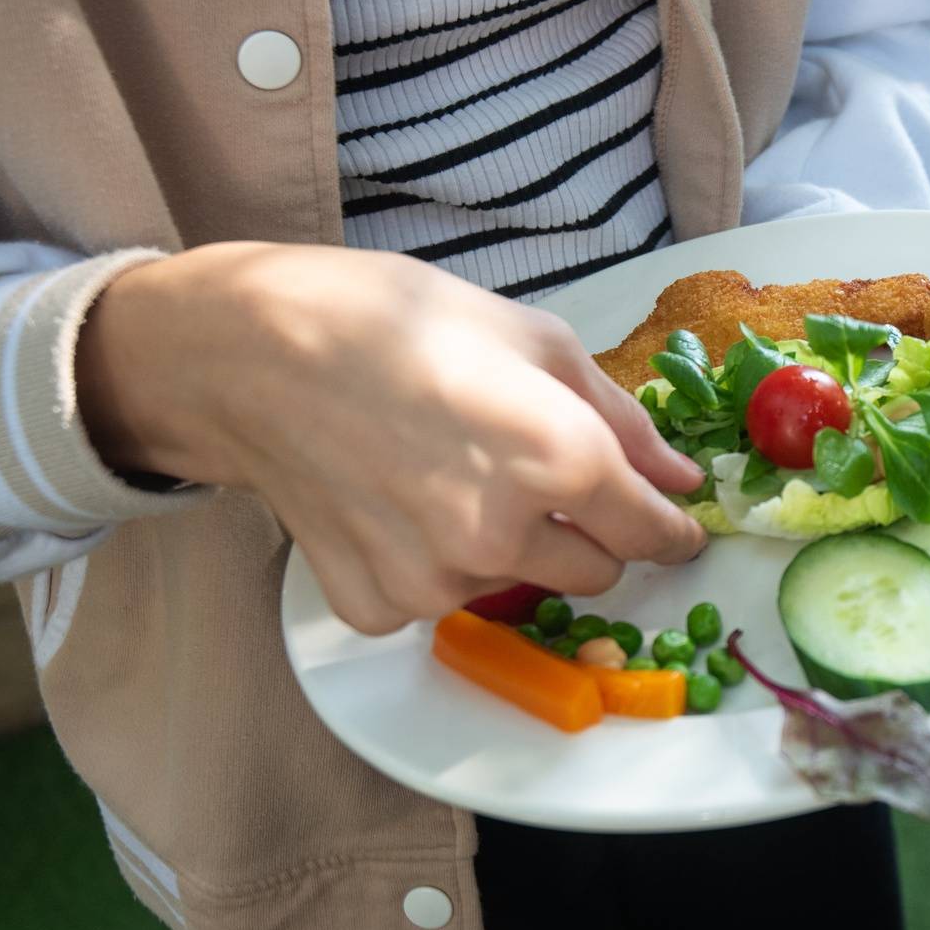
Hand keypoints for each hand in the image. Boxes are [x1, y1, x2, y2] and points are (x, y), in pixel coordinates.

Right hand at [78, 242, 705, 633]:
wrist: (248, 353)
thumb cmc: (393, 321)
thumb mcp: (532, 339)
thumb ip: (621, 421)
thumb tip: (680, 480)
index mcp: (559, 461)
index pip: (652, 535)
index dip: (670, 529)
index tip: (671, 524)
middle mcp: (504, 536)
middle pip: (596, 574)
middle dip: (585, 532)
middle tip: (534, 474)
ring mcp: (436, 582)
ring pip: (517, 585)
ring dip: (507, 545)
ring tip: (444, 471)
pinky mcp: (379, 607)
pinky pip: (440, 601)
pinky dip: (433, 563)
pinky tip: (394, 501)